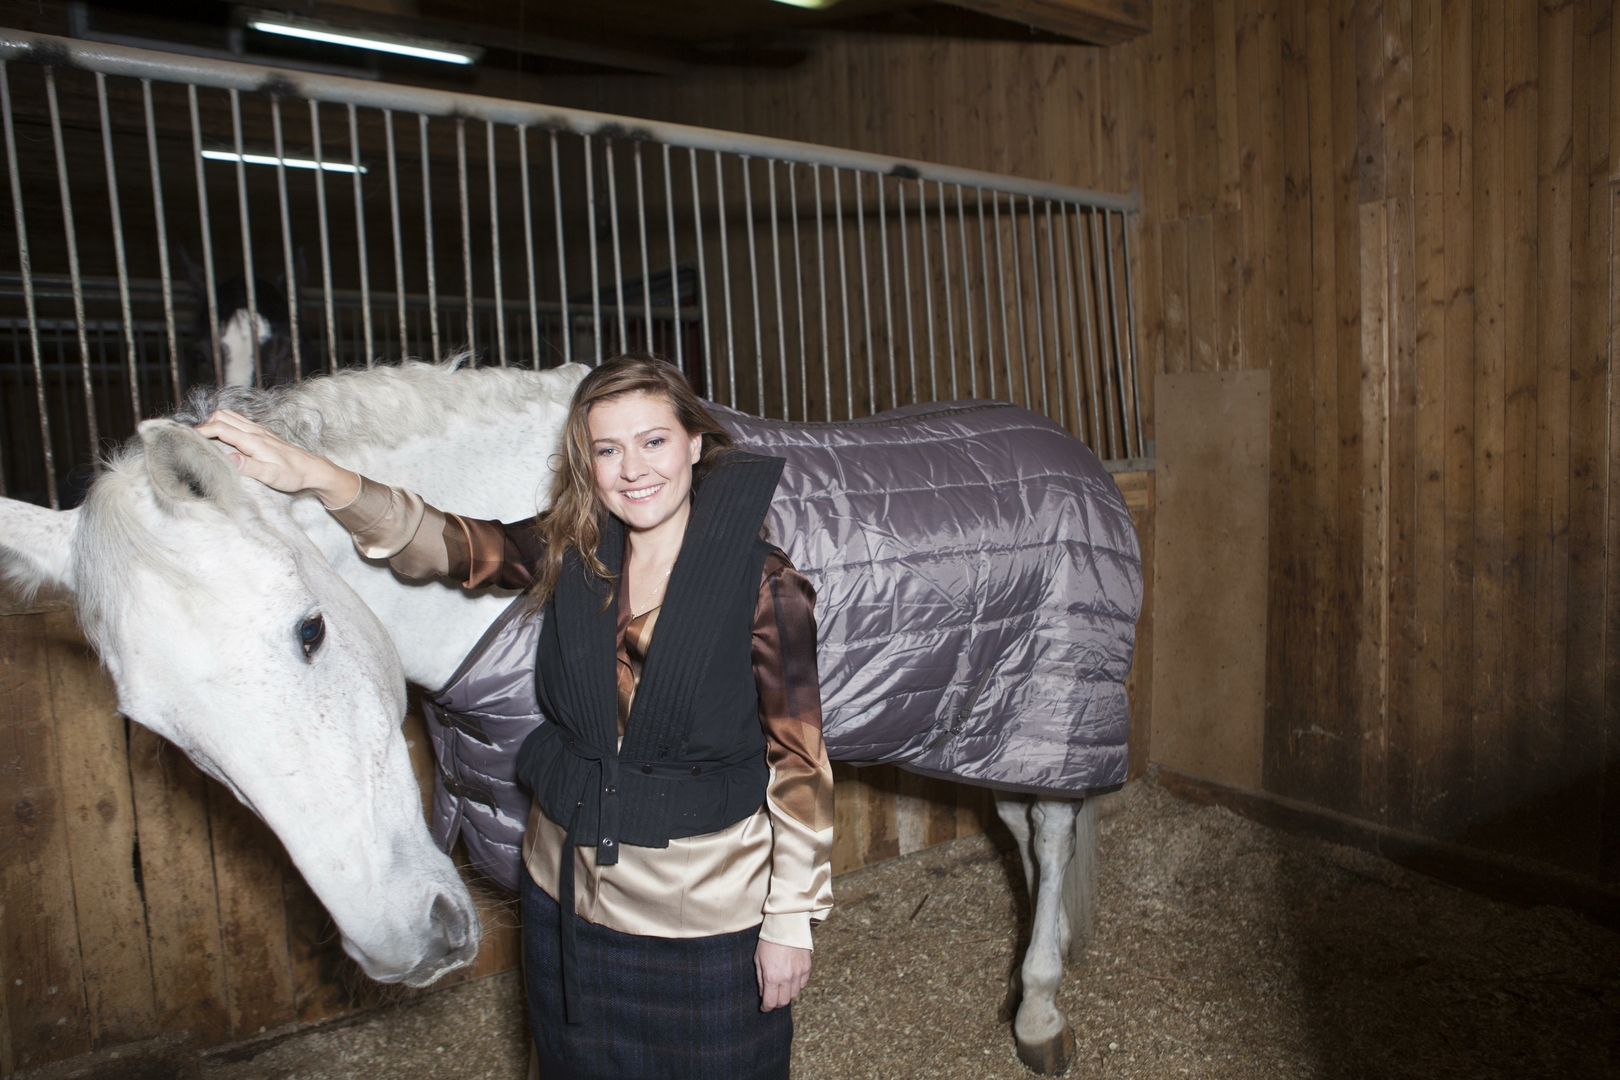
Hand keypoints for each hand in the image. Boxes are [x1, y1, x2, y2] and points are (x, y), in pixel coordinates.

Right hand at [195, 410, 359, 506]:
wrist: (312, 469)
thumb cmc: (293, 475)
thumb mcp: (271, 475)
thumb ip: (249, 467)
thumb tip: (229, 459)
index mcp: (253, 440)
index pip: (220, 428)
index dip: (201, 431)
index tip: (187, 439)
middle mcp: (255, 431)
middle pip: (222, 416)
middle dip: (205, 424)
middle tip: (195, 440)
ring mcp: (259, 430)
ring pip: (230, 416)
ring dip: (215, 423)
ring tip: (205, 439)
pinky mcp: (262, 433)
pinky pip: (238, 422)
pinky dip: (225, 425)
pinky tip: (223, 438)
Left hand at [755, 939, 810, 1011]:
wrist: (786, 925)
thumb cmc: (769, 941)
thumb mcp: (758, 959)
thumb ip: (761, 979)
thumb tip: (763, 993)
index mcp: (772, 977)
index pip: (770, 1002)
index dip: (766, 1008)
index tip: (764, 1007)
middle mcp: (787, 978)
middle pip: (784, 1001)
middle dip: (777, 1003)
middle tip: (772, 999)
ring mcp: (799, 973)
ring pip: (795, 994)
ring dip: (787, 994)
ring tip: (782, 988)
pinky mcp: (807, 967)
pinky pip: (803, 984)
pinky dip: (797, 985)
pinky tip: (791, 980)